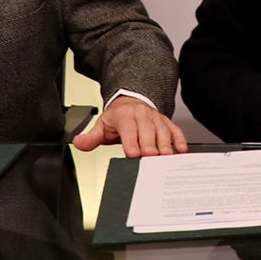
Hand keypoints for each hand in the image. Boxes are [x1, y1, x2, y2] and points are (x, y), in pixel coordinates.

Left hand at [73, 95, 187, 156]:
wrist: (130, 102)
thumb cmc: (117, 118)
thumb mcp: (102, 126)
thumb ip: (91, 137)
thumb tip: (79, 143)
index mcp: (124, 115)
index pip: (128, 128)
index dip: (131, 141)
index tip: (133, 153)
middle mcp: (141, 115)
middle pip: (147, 130)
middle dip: (150, 144)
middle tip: (151, 157)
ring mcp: (155, 118)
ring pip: (162, 130)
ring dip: (165, 144)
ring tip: (167, 156)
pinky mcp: (165, 121)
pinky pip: (174, 129)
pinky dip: (178, 138)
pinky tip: (181, 149)